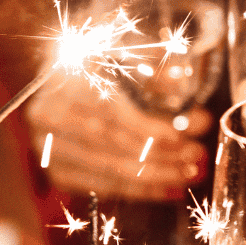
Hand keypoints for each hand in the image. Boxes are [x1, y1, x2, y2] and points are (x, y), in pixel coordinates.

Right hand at [25, 72, 210, 200]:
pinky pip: (106, 187)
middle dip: (162, 154)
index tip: (183, 136)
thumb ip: (157, 76)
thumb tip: (192, 102)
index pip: (111, 111)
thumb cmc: (101, 60)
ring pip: (112, 170)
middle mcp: (48, 115)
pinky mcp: (58, 173)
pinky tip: (170, 188)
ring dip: (158, 176)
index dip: (149, 127)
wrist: (59, 73)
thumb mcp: (128, 54)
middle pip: (114, 144)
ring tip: (191, 173)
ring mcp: (48, 148)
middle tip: (197, 156)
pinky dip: (140, 190)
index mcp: (64, 77)